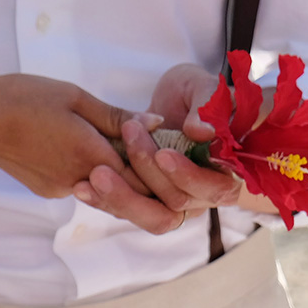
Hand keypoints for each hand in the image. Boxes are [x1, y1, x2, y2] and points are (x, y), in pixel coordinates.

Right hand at [0, 74, 145, 199]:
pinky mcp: (49, 191)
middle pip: (129, 191)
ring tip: (111, 140)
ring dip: (116, 172)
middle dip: (141, 173)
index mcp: (91, 156)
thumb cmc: (22, 98)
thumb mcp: (74, 97)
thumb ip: (118, 116)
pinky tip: (81, 146)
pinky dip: (92, 171)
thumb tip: (157, 124)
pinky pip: (84, 185)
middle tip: (142, 145)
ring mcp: (63, 190)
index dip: (156, 165)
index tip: (158, 143)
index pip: (144, 178)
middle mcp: (81, 181)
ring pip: (106, 190)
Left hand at [73, 64, 240, 235]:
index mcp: (225, 173)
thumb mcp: (205, 89)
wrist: (175, 104)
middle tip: (126, 140)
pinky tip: (82, 187)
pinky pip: (128, 211)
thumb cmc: (197, 95)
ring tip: (95, 176)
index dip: (187, 176)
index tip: (163, 154)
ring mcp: (173, 200)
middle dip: (148, 177)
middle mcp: (202, 195)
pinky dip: (105, 201)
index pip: (212, 188)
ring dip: (122, 198)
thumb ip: (208, 106)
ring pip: (152, 218)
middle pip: (176, 206)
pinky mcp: (147, 200)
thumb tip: (203, 131)